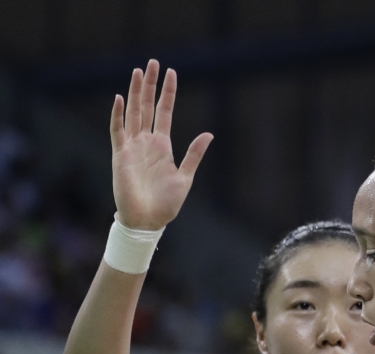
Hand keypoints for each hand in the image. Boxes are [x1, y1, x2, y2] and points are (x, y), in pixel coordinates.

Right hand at [111, 60, 212, 229]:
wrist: (148, 221)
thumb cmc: (167, 203)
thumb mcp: (185, 177)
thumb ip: (194, 155)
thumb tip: (209, 134)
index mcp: (163, 146)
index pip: (164, 112)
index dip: (167, 93)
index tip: (171, 72)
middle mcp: (146, 142)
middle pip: (146, 106)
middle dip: (150, 85)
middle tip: (152, 62)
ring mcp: (132, 147)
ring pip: (132, 113)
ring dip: (135, 92)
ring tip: (138, 71)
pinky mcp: (120, 155)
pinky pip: (117, 131)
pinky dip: (118, 115)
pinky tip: (121, 99)